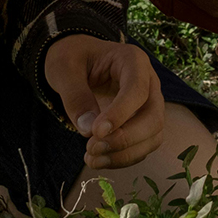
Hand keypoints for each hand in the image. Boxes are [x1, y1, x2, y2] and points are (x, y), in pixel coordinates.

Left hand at [43, 35, 165, 168]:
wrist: (77, 61)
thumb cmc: (72, 58)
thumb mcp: (64, 69)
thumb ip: (75, 96)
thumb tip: (88, 130)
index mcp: (133, 61)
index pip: (137, 90)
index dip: (120, 114)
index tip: (96, 132)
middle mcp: (148, 82)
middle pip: (153, 117)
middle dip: (125, 139)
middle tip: (91, 148)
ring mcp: (148, 104)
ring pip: (152, 136)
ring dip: (125, 154)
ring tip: (91, 159)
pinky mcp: (142, 122)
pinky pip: (142, 146)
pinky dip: (123, 158)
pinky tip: (98, 159)